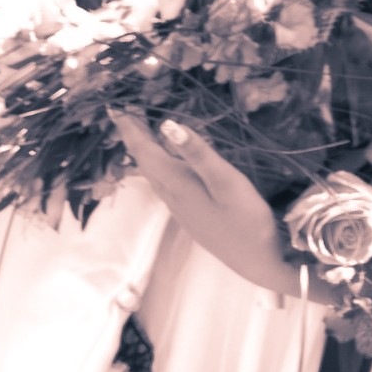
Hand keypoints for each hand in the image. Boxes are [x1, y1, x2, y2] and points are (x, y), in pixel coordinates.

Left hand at [110, 113, 300, 296]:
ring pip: (153, 175)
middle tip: (124, 115)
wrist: (258, 262)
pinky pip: (165, 185)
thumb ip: (198, 153)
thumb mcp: (226, 181)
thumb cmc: (247, 221)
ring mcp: (181, 209)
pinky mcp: (191, 216)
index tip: (113, 108)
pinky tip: (167, 165)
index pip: (144, 151)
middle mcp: (173, 196)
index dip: (129, 129)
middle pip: (145, 162)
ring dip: (145, 153)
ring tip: (141, 134)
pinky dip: (159, 167)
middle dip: (133, 138)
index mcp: (178, 184)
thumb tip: (168, 124)